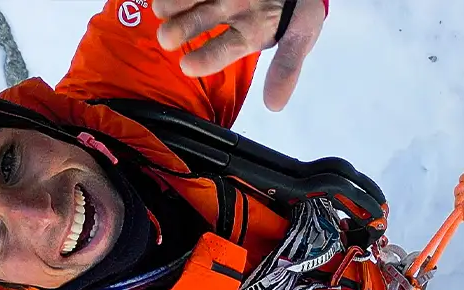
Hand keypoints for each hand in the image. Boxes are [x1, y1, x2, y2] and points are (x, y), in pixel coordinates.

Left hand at [154, 0, 325, 111]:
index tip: (187, 66)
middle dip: (183, 28)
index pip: (224, 50)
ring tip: (160, 8)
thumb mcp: (302, 35)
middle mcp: (230, 11)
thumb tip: (274, 106)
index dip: (207, 58)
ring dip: (177, 2)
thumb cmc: (302, 8)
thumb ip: (287, 67)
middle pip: (202, 20)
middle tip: (166, 37)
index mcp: (248, 33)